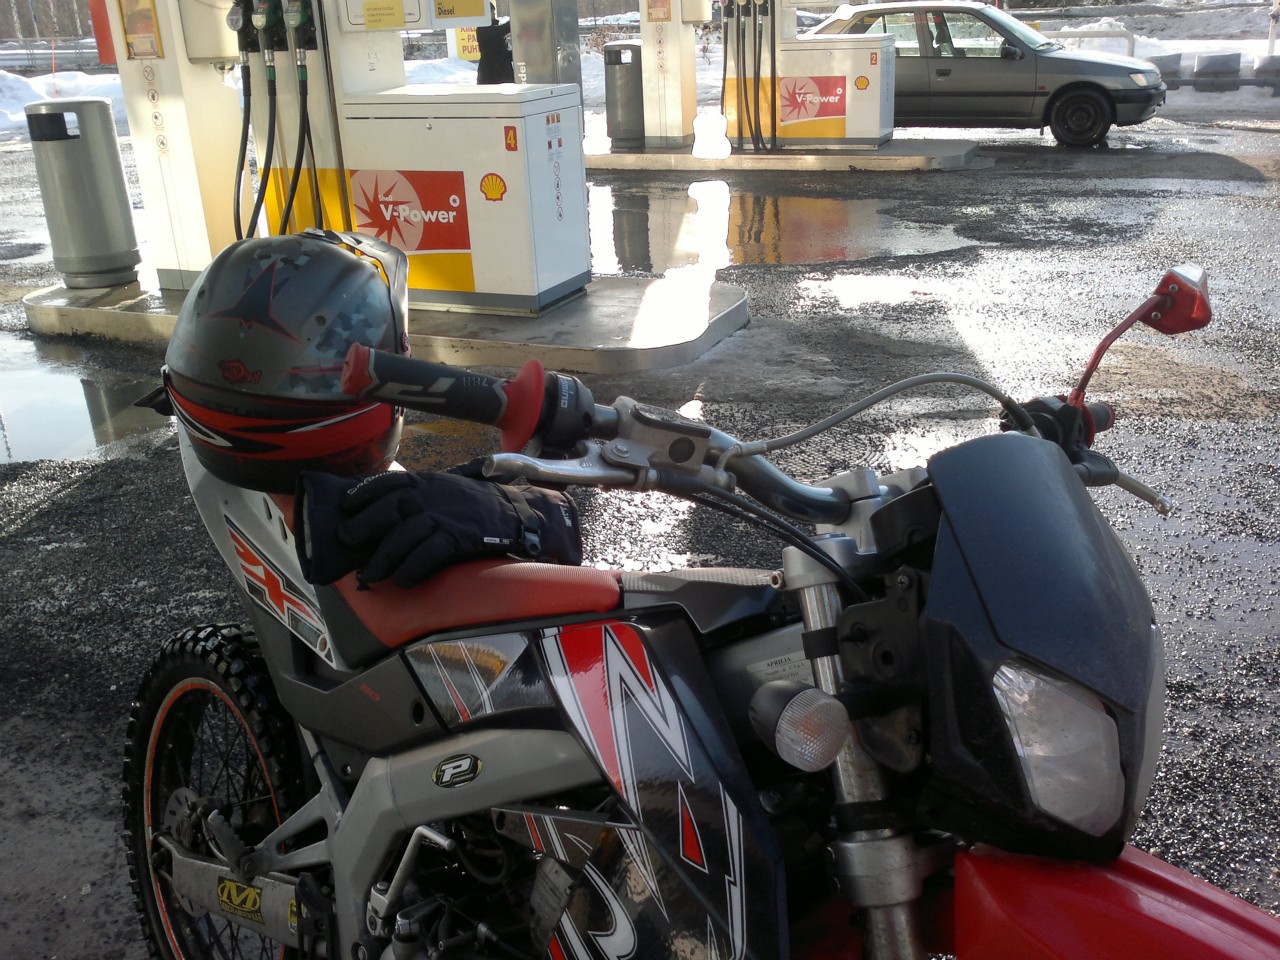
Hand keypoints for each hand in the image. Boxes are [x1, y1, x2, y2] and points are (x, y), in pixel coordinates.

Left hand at [296, 470, 580, 588]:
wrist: (516, 514)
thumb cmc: (475, 505)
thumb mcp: (446, 488)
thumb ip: (419, 494)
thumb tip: (385, 508)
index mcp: (427, 482)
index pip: (389, 482)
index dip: (365, 492)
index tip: (347, 504)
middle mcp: (432, 496)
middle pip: (389, 510)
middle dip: (364, 526)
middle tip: (346, 540)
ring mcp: (445, 516)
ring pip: (403, 536)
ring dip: (383, 558)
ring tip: (369, 574)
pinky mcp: (458, 537)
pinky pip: (427, 555)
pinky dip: (411, 569)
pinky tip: (402, 580)